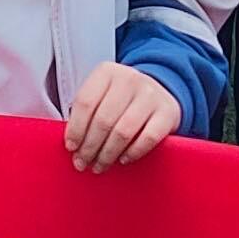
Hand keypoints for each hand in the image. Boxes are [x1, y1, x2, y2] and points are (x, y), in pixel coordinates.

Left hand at [62, 61, 182, 169]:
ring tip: (100, 165)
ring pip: (123, 132)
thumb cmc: (122, 97)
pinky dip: (132, 152)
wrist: (158, 90)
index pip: (85, 102)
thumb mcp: (102, 93)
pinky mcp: (167, 112)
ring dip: (107, 154)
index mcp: (107, 72)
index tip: (71, 147)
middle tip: (82, 162)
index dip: (75, 128)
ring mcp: (150, 95)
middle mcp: (129, 79)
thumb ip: (87, 112)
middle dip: (89, 147)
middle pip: (103, 120)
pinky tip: (123, 159)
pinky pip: (147, 138)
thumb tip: (73, 143)